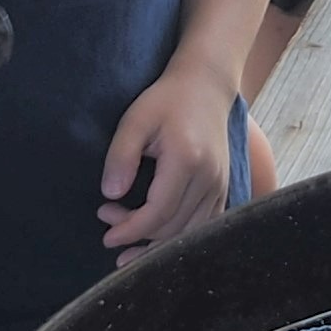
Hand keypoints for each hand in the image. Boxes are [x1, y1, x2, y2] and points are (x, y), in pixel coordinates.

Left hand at [99, 60, 237, 254]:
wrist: (206, 87)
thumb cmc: (167, 100)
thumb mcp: (135, 120)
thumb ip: (121, 156)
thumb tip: (110, 194)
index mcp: (187, 160)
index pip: (158, 213)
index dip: (130, 230)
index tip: (107, 236)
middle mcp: (209, 178)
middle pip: (173, 227)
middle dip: (138, 234)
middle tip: (108, 222)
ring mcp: (220, 184)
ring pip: (189, 231)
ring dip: (158, 243)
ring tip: (129, 244)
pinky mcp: (223, 188)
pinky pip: (204, 225)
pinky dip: (180, 237)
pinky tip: (159, 240)